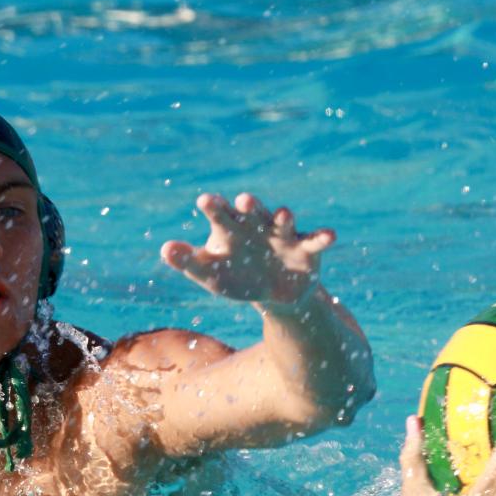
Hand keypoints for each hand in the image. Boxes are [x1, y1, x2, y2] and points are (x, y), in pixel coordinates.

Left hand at [160, 193, 334, 309]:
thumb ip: (188, 261)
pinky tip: (330, 235)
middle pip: (252, 212)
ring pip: (283, 222)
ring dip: (284, 217)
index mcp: (231, 228)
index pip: (220, 214)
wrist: (274, 295)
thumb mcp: (210, 273)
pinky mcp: (307, 248)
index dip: (214, 207)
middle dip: (249, 206)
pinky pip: (316, 240)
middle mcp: (257, 224)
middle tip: (242, 200)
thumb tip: (165, 249)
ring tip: (283, 214)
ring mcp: (283, 235)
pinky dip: (323, 237)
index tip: (205, 201)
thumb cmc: (236, 276)